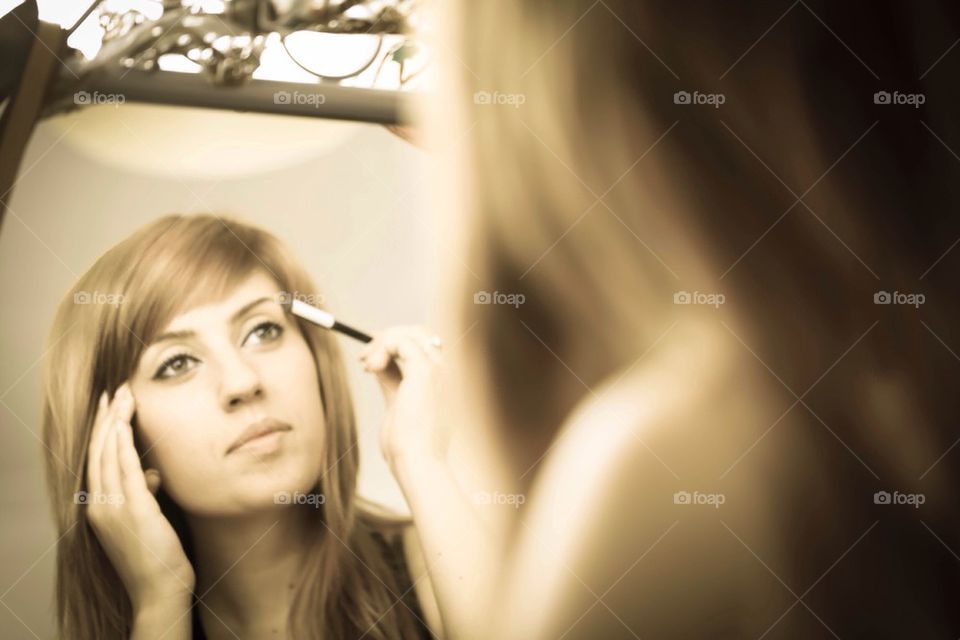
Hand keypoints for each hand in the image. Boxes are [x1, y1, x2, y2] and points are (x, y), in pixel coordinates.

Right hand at [84, 383, 194, 612]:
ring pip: (108, 456)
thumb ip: (146, 494)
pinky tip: (124, 426)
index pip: (98, 458)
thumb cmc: (158, 557)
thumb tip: (154, 474)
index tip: (111, 404)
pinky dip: (121, 447)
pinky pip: (124, 472)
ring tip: (122, 396)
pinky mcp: (132, 512)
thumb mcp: (149, 519)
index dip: (104, 429)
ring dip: (114, 423)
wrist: (159, 592)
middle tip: (116, 389)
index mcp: (101, 507)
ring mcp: (113, 509)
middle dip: (108, 417)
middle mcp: (100, 506)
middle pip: (99, 451)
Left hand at [360, 326, 448, 470]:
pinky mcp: (425, 371)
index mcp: (445, 381)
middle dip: (389, 338)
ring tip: (366, 364)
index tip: (372, 356)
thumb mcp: (398, 405)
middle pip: (420, 334)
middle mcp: (447, 371)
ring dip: (383, 342)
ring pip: (411, 333)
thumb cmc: (409, 447)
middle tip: (364, 357)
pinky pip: (400, 341)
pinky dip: (381, 347)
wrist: (419, 463)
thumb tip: (379, 365)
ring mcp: (439, 369)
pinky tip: (370, 367)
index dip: (397, 344)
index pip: (424, 346)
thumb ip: (392, 381)